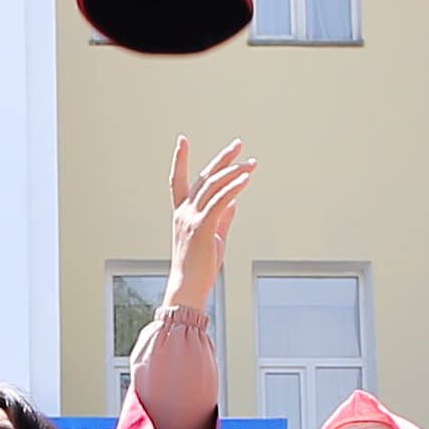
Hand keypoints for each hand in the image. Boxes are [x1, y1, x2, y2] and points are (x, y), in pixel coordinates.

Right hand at [161, 135, 254, 310]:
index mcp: (182, 214)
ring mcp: (192, 219)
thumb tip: (235, 201)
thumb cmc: (200, 267)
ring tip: (251, 163)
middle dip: (222, 159)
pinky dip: (234, 188)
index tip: (182, 140)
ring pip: (213, 186)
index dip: (179, 159)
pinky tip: (245, 179)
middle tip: (238, 144)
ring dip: (234, 171)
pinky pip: (220, 201)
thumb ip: (224, 217)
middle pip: (204, 177)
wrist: (188, 288)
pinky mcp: (203, 227)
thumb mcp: (214, 237)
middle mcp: (184, 212)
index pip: (177, 180)